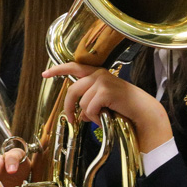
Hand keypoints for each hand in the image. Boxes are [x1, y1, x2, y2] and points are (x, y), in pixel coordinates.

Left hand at [43, 62, 171, 151]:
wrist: (142, 110)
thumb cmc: (124, 106)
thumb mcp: (103, 101)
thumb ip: (89, 102)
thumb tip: (78, 114)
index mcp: (97, 73)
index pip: (73, 67)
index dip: (58, 70)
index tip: (45, 74)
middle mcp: (98, 74)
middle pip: (72, 89)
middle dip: (69, 106)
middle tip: (71, 119)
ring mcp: (102, 81)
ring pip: (82, 102)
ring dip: (88, 115)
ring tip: (99, 118)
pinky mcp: (105, 91)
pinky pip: (90, 108)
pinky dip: (94, 117)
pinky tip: (104, 118)